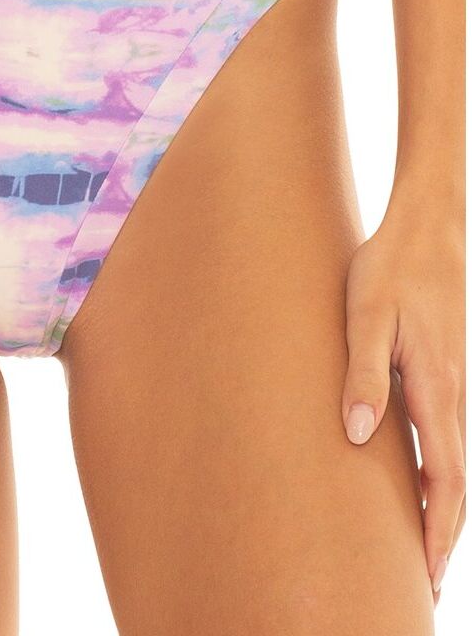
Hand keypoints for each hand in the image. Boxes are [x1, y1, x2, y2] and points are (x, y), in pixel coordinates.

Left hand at [342, 197, 464, 602]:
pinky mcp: (440, 369)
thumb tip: (357, 437)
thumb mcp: (365, 316)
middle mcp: (452, 394)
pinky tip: (415, 478)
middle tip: (421, 583)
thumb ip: (362, 374)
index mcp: (436, 390)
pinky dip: (436, 471)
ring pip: (451, 461)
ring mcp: (450, 382)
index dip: (435, 533)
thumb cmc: (389, 268)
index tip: (425, 579)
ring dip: (438, 507)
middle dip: (440, 536)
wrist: (425, 227)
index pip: (445, 482)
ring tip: (415, 545)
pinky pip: (443, 434)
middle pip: (454, 483)